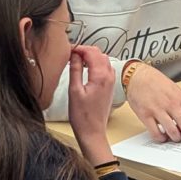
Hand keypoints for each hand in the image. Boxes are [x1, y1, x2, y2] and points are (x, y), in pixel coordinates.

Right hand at [68, 46, 116, 164]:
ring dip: (91, 57)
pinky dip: (96, 64)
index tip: (69, 49)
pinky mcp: (109, 87)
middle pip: (99, 53)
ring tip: (76, 61)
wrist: (92, 132)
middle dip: (85, 51)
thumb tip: (74, 55)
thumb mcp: (74, 90)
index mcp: (100, 76)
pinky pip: (105, 68)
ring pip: (103, 60)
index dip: (79, 48)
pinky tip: (85, 70)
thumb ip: (75, 70)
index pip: (92, 52)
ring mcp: (111, 81)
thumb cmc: (82, 116)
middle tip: (71, 54)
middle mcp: (109, 77)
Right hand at [125, 63, 180, 142]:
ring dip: (176, 139)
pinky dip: (161, 138)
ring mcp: (158, 110)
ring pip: (173, 133)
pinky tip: (162, 136)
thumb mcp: (175, 90)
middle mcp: (172, 105)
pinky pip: (156, 133)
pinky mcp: (146, 115)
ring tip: (175, 137)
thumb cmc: (157, 83)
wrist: (138, 76)